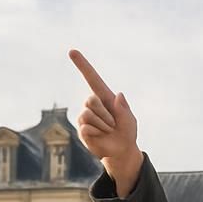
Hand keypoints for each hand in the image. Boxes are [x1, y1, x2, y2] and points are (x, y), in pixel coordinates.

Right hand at [69, 49, 143, 195]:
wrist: (121, 151)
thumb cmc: (127, 132)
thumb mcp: (130, 120)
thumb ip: (125, 110)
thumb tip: (119, 96)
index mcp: (105, 97)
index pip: (92, 78)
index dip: (82, 65)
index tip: (72, 51)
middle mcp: (92, 105)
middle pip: (91, 100)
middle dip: (105, 114)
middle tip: (113, 124)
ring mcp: (85, 117)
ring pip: (88, 115)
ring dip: (103, 125)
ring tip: (108, 131)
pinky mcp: (81, 129)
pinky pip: (86, 128)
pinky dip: (97, 133)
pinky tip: (100, 136)